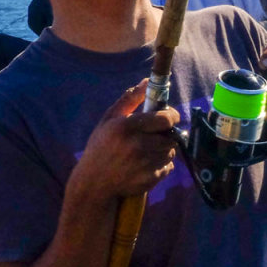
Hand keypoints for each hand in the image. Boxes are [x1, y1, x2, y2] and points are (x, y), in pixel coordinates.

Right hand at [71, 80, 179, 200]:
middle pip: (172, 136)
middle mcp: (138, 145)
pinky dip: (161, 165)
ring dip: (163, 150)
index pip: (166, 118)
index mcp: (128, 127)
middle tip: (154, 136)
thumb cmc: (101, 147)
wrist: (94, 184)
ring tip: (146, 152)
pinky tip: (145, 165)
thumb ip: (130, 99)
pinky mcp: (151, 179)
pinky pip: (168, 167)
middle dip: (166, 134)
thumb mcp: (109, 119)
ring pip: (171, 152)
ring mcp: (146, 164)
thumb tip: (148, 82)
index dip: (172, 117)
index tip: (169, 117)